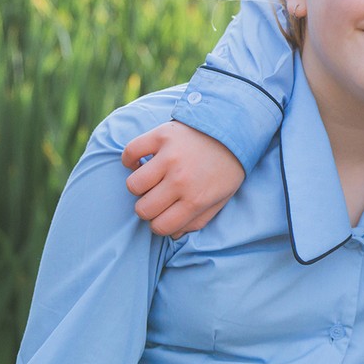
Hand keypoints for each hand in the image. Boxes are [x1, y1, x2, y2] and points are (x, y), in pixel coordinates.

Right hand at [122, 121, 245, 236]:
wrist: (233, 129)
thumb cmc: (225, 169)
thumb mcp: (220, 200)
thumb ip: (197, 222)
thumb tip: (172, 235)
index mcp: (196, 200)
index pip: (160, 227)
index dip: (159, 224)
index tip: (163, 215)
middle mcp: (180, 180)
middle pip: (143, 209)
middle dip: (148, 208)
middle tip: (158, 197)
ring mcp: (169, 156)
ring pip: (133, 184)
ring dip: (140, 185)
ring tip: (152, 179)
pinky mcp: (161, 135)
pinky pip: (130, 152)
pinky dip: (130, 159)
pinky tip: (141, 162)